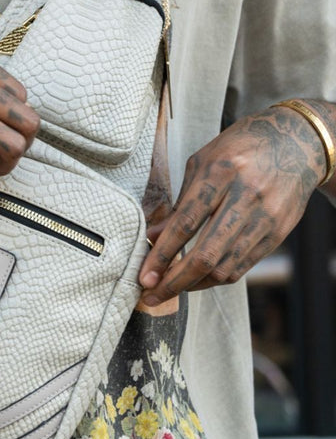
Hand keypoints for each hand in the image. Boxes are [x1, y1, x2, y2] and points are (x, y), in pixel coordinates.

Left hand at [138, 104, 327, 305]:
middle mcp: (246, 198)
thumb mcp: (202, 162)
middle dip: (175, 282)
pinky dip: (216, 278)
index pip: (186, 223)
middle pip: (207, 254)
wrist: (295, 144)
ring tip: (170, 288)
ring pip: (225, 268)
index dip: (162, 254)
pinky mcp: (278, 234)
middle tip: (151, 295)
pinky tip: (198, 279)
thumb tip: (153, 236)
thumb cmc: (239, 148)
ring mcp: (266, 218)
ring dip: (194, 285)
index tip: (144, 276)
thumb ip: (179, 201)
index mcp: (222, 172)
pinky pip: (242, 266)